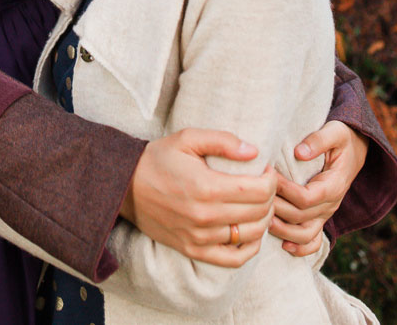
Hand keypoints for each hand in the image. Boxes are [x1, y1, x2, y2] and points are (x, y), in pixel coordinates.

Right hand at [120, 129, 276, 267]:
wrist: (125, 186)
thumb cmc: (158, 158)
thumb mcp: (187, 138)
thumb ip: (222, 141)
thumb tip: (254, 151)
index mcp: (206, 186)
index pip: (258, 190)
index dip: (270, 179)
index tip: (266, 169)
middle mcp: (205, 216)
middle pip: (258, 212)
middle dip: (269, 196)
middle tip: (263, 183)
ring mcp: (199, 237)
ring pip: (251, 235)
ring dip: (263, 219)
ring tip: (258, 203)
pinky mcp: (193, 250)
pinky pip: (233, 258)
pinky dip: (250, 248)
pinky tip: (250, 231)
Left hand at [270, 120, 367, 255]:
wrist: (354, 150)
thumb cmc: (341, 138)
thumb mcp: (335, 132)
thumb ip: (319, 140)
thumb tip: (299, 153)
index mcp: (334, 185)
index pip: (307, 198)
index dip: (285, 190)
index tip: (268, 176)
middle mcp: (331, 203)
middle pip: (301, 217)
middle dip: (277, 208)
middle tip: (256, 195)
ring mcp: (325, 213)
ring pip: (306, 234)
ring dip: (283, 231)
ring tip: (263, 219)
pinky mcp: (320, 216)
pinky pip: (314, 241)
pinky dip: (300, 248)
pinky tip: (284, 246)